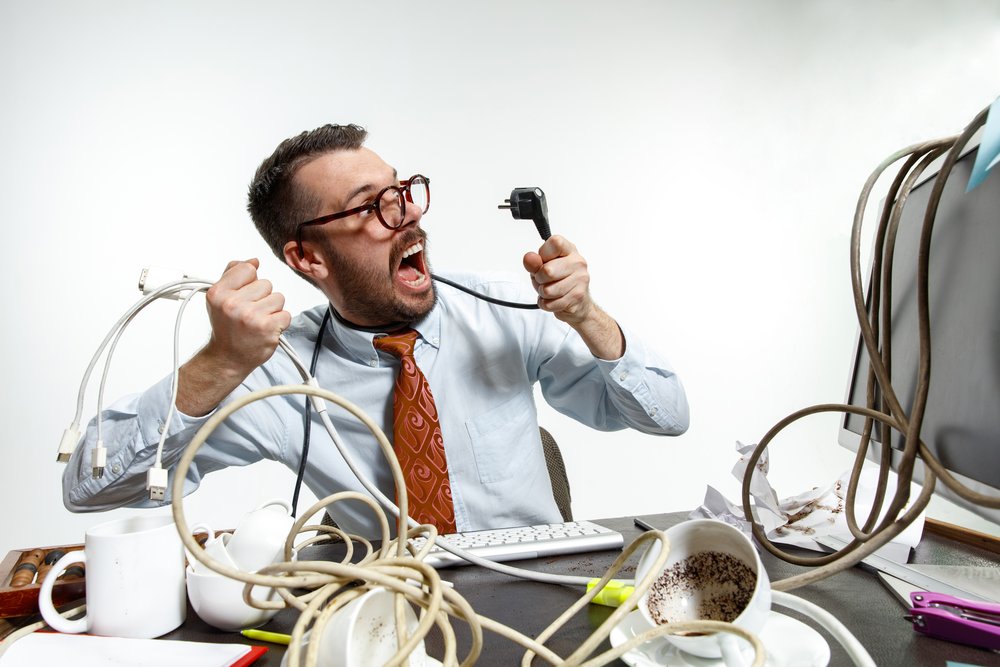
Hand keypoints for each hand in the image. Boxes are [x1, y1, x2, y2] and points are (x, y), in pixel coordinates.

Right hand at [203, 258, 291, 374]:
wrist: (227, 358)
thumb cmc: (226, 326)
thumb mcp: (220, 297)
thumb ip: (234, 273)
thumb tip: (254, 261)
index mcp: (218, 293)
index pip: (248, 269)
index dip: (250, 282)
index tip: (243, 295)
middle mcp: (232, 304)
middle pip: (266, 283)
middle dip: (262, 297)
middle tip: (249, 313)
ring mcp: (250, 316)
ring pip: (278, 298)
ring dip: (272, 310)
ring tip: (258, 321)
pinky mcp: (267, 328)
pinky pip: (286, 314)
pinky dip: (280, 323)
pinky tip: (266, 330)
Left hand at [522, 235, 593, 325]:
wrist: (578, 302)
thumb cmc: (559, 280)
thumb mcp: (542, 267)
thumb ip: (533, 262)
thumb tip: (529, 258)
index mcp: (569, 250)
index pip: (555, 243)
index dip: (543, 254)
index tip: (544, 261)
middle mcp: (578, 262)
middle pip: (547, 271)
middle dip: (539, 279)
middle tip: (545, 280)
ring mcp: (580, 280)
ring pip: (547, 290)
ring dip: (542, 293)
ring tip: (550, 290)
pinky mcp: (577, 297)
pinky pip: (550, 304)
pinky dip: (546, 304)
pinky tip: (554, 300)